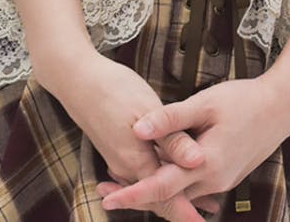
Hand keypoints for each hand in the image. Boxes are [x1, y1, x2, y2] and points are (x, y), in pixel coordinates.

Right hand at [35, 49, 218, 220]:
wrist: (78, 81)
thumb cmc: (114, 90)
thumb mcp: (148, 109)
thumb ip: (172, 139)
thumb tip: (199, 162)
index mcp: (136, 161)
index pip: (165, 197)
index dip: (186, 212)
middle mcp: (126, 168)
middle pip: (159, 196)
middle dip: (184, 203)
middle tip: (211, 208)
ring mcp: (120, 161)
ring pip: (151, 184)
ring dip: (174, 190)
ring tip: (201, 194)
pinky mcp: (119, 150)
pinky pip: (142, 172)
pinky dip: (160, 176)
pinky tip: (173, 168)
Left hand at [98, 74, 289, 212]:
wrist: (283, 107)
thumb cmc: (244, 101)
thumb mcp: (204, 104)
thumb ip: (170, 119)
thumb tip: (137, 129)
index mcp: (205, 165)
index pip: (161, 187)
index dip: (132, 194)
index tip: (107, 198)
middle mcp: (213, 181)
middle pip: (168, 197)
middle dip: (136, 195)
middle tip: (104, 190)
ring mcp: (222, 181)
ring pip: (180, 193)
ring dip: (154, 189)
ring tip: (123, 180)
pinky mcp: (226, 175)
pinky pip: (193, 186)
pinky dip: (173, 182)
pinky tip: (159, 168)